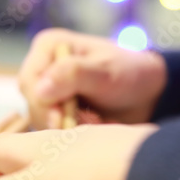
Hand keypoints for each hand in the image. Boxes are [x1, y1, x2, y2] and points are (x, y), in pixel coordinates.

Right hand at [18, 28, 167, 129]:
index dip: (43, 103)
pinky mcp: (56, 110)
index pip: (29, 80)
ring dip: (65, 126)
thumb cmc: (130, 74)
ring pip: (40, 118)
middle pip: (32, 102)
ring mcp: (48, 90)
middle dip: (58, 117)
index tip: (62, 119)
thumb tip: (39, 90)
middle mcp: (43, 66)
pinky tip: (91, 127)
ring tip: (95, 122)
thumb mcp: (105, 72)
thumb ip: (73, 75)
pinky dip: (69, 132)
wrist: (150, 95)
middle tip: (90, 121)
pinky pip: (51, 128)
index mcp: (49, 47)